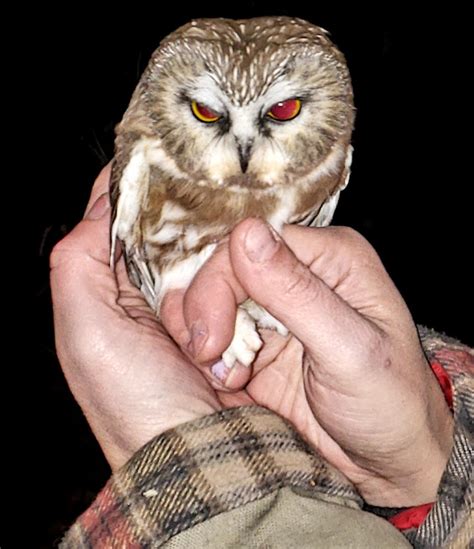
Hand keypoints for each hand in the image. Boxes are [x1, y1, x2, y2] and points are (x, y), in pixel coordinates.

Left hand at [50, 165, 221, 470]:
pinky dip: (242, 266)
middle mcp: (149, 292)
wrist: (201, 460)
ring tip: (232, 231)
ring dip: (216, 244)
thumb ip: (79, 262)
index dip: (139, 184)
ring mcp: (193, 304)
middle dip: (186, 211)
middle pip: (167, 227)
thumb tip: (101, 204)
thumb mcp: (85, 332)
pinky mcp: (231, 317)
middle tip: (211, 185)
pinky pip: (236, 273)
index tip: (167, 149)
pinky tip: (250, 256)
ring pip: (205, 246)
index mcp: (109, 288)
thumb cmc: (138, 403)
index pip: (119, 218)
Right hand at [163, 219, 453, 506]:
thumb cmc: (390, 405)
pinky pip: (211, 332)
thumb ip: (296, 292)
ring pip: (209, 299)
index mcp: (330, 257)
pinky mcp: (258, 341)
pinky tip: (229, 382)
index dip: (220, 284)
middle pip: (223, 268)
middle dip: (207, 315)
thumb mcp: (349, 350)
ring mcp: (275, 308)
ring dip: (203, 338)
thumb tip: (246, 233)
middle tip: (211, 360)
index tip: (212, 340)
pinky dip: (207, 356)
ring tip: (227, 377)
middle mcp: (300, 273)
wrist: (391, 460)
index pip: (251, 243)